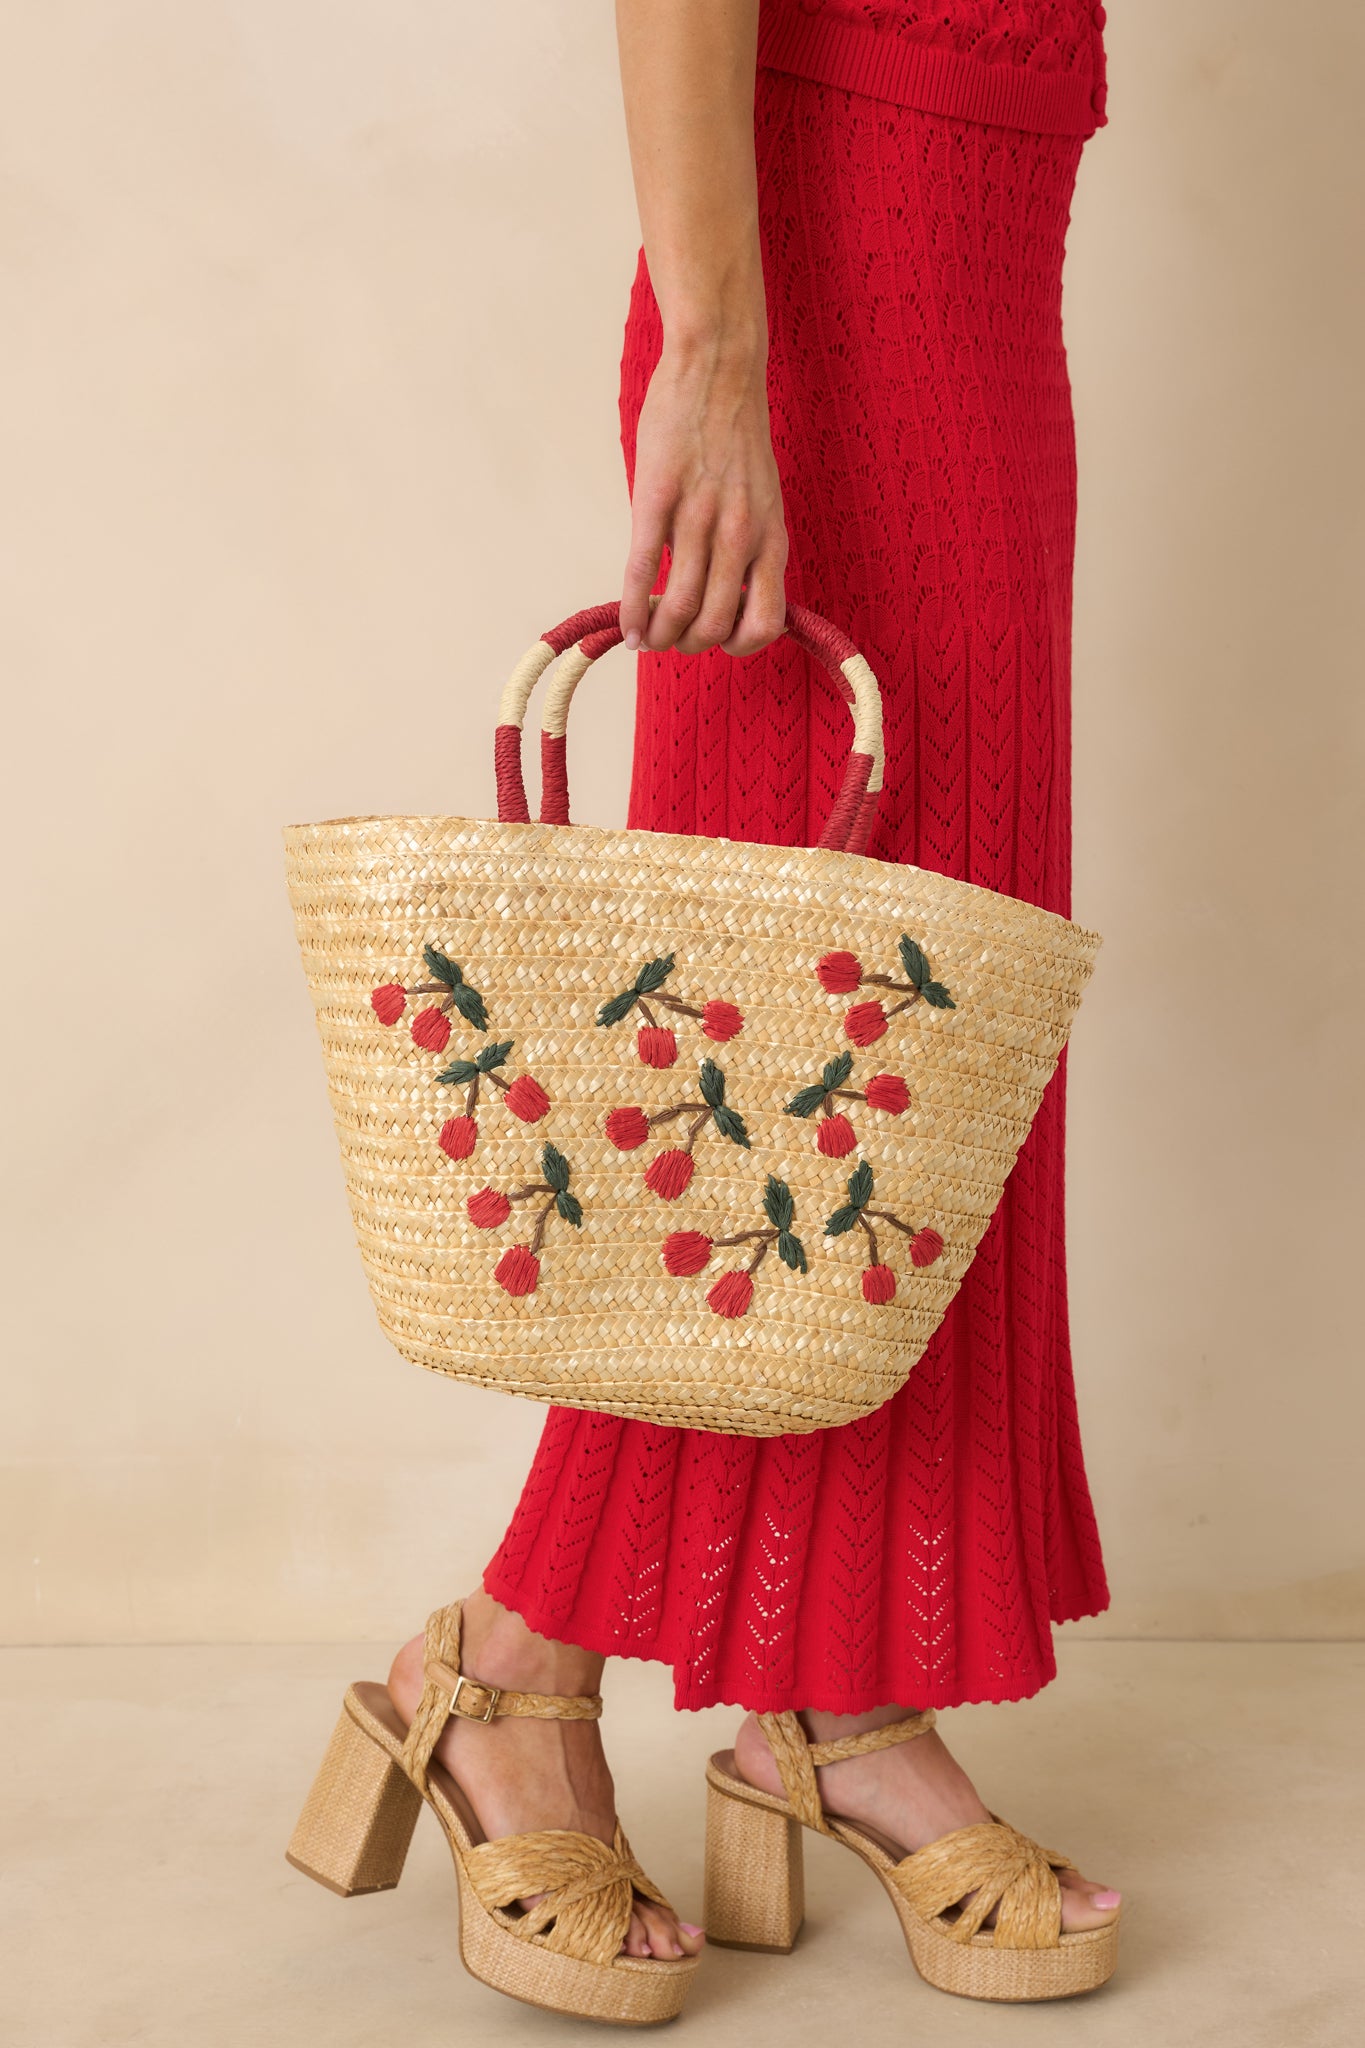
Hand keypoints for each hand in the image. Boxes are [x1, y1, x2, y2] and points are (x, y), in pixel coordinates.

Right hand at [621, 335, 787, 660]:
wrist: (718, 368)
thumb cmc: (736, 435)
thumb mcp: (762, 497)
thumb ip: (749, 544)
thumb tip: (725, 593)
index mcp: (771, 536)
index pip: (766, 622)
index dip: (740, 645)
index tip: (719, 639)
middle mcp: (739, 534)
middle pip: (714, 623)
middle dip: (690, 644)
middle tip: (672, 639)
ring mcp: (698, 517)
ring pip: (678, 606)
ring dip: (659, 635)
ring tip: (648, 639)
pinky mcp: (657, 498)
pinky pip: (641, 571)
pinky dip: (631, 610)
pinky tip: (626, 628)